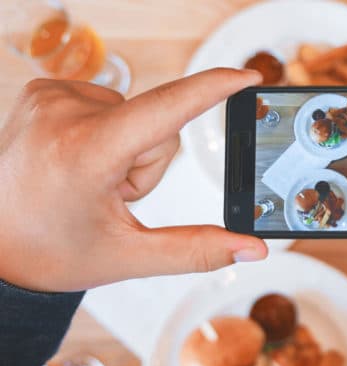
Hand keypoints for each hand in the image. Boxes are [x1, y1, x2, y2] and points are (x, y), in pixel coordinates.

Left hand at [0, 69, 267, 291]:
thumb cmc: (51, 252)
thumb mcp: (129, 257)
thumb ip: (198, 250)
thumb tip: (252, 250)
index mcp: (86, 154)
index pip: (167, 109)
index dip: (213, 89)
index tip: (248, 77)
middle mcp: (64, 114)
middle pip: (157, 124)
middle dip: (149, 162)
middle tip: (111, 195)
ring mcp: (50, 97)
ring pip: (135, 114)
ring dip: (127, 149)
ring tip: (90, 180)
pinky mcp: (44, 91)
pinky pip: (108, 104)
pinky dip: (106, 133)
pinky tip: (78, 160)